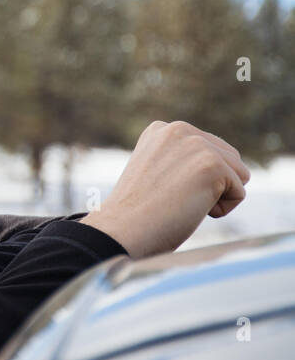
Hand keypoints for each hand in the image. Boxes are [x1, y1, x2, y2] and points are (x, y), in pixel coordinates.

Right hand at [79, 120, 249, 258]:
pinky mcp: (211, 164)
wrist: (122, 230)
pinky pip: (238, 193)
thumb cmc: (136, 213)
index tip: (160, 190)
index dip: (193, 180)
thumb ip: (180, 160)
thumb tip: (215, 169)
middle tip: (171, 198)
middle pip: (230, 160)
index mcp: (162, 129)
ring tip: (180, 202)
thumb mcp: (156, 173)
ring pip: (238, 175)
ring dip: (216, 196)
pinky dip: (220, 210)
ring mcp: (196, 144)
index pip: (210, 151)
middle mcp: (179, 129)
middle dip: (210, 185)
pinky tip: (188, 209)